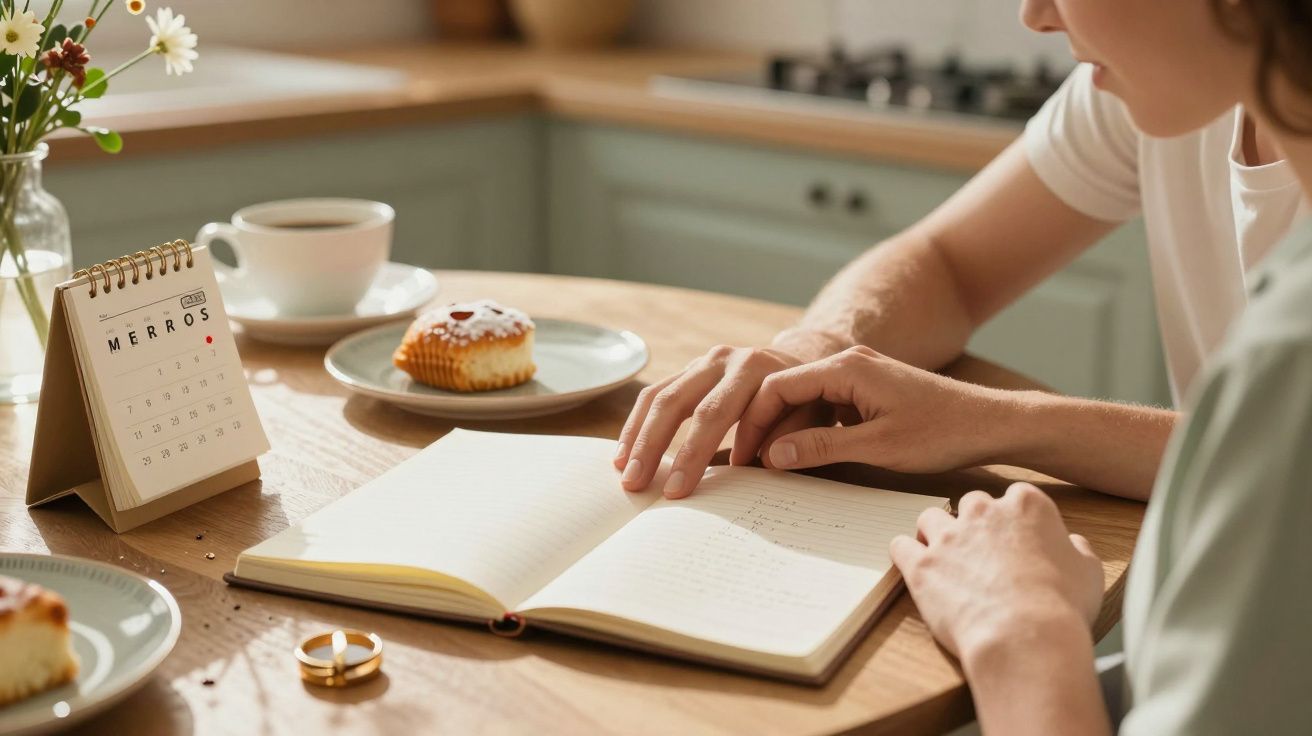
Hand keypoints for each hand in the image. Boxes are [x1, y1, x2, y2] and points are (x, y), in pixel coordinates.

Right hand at [615, 330, 845, 497]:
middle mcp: (727, 359)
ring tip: (623, 473)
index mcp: (758, 369)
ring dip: (637, 437)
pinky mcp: (693, 369)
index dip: (695, 454)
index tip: (678, 491)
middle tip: (636, 484)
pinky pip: (657, 394)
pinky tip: (623, 452)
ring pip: (660, 396)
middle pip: (679, 404)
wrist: (812, 361)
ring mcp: (706, 361)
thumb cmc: (818, 401)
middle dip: (654, 447)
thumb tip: (759, 463)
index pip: (716, 415)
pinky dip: (638, 424)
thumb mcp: (820, 418)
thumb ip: (796, 437)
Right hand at [734, 345, 1003, 473]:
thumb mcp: (877, 446)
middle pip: (785, 390)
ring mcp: (859, 376)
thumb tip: (772, 456)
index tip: (742, 456)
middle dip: (763, 427)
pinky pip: (825, 407)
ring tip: (768, 466)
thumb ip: (820, 448)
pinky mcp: (868, 392)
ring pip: (804, 400)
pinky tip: (802, 458)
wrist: (991, 423)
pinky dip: (808, 430)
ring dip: (785, 430)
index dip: (753, 423)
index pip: (776, 386)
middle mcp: (848, 363)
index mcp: (846, 368)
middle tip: (746, 465)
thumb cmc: (941, 432)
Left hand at [890, 483, 1103, 661]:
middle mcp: (984, 512)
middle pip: (971, 503)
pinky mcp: (922, 564)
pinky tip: (911, 564)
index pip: (1016, 497)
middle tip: (980, 551)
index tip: (1015, 536)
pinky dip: (905, 553)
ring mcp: (948, 536)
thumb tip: (1073, 544)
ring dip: (935, 532)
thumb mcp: (1088, 572)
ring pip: (930, 518)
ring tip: (942, 555)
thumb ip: (1077, 550)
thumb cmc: (1061, 609)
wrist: (1025, 638)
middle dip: (974, 523)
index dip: (1014, 519)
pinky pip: (900, 545)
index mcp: (1027, 506)